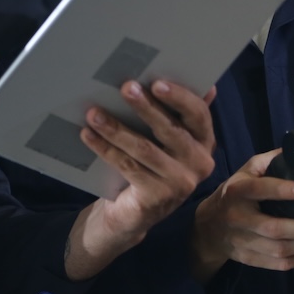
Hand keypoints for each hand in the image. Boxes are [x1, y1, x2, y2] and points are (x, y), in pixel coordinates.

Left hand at [63, 79, 216, 280]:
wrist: (135, 212)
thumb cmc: (152, 164)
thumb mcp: (167, 139)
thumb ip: (178, 113)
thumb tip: (203, 82)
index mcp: (205, 142)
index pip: (199, 114)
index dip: (179, 97)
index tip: (156, 82)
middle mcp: (200, 163)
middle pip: (170, 130)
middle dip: (145, 107)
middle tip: (125, 87)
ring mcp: (180, 184)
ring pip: (144, 149)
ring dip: (117, 128)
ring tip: (94, 113)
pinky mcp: (157, 198)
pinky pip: (128, 167)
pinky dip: (106, 149)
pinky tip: (88, 135)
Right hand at [188, 149, 293, 283]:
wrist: (208, 228)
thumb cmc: (233, 194)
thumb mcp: (245, 171)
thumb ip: (269, 161)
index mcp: (237, 191)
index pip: (258, 190)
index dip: (282, 191)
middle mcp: (238, 218)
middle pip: (274, 229)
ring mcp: (243, 242)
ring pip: (280, 250)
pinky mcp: (249, 259)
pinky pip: (280, 265)